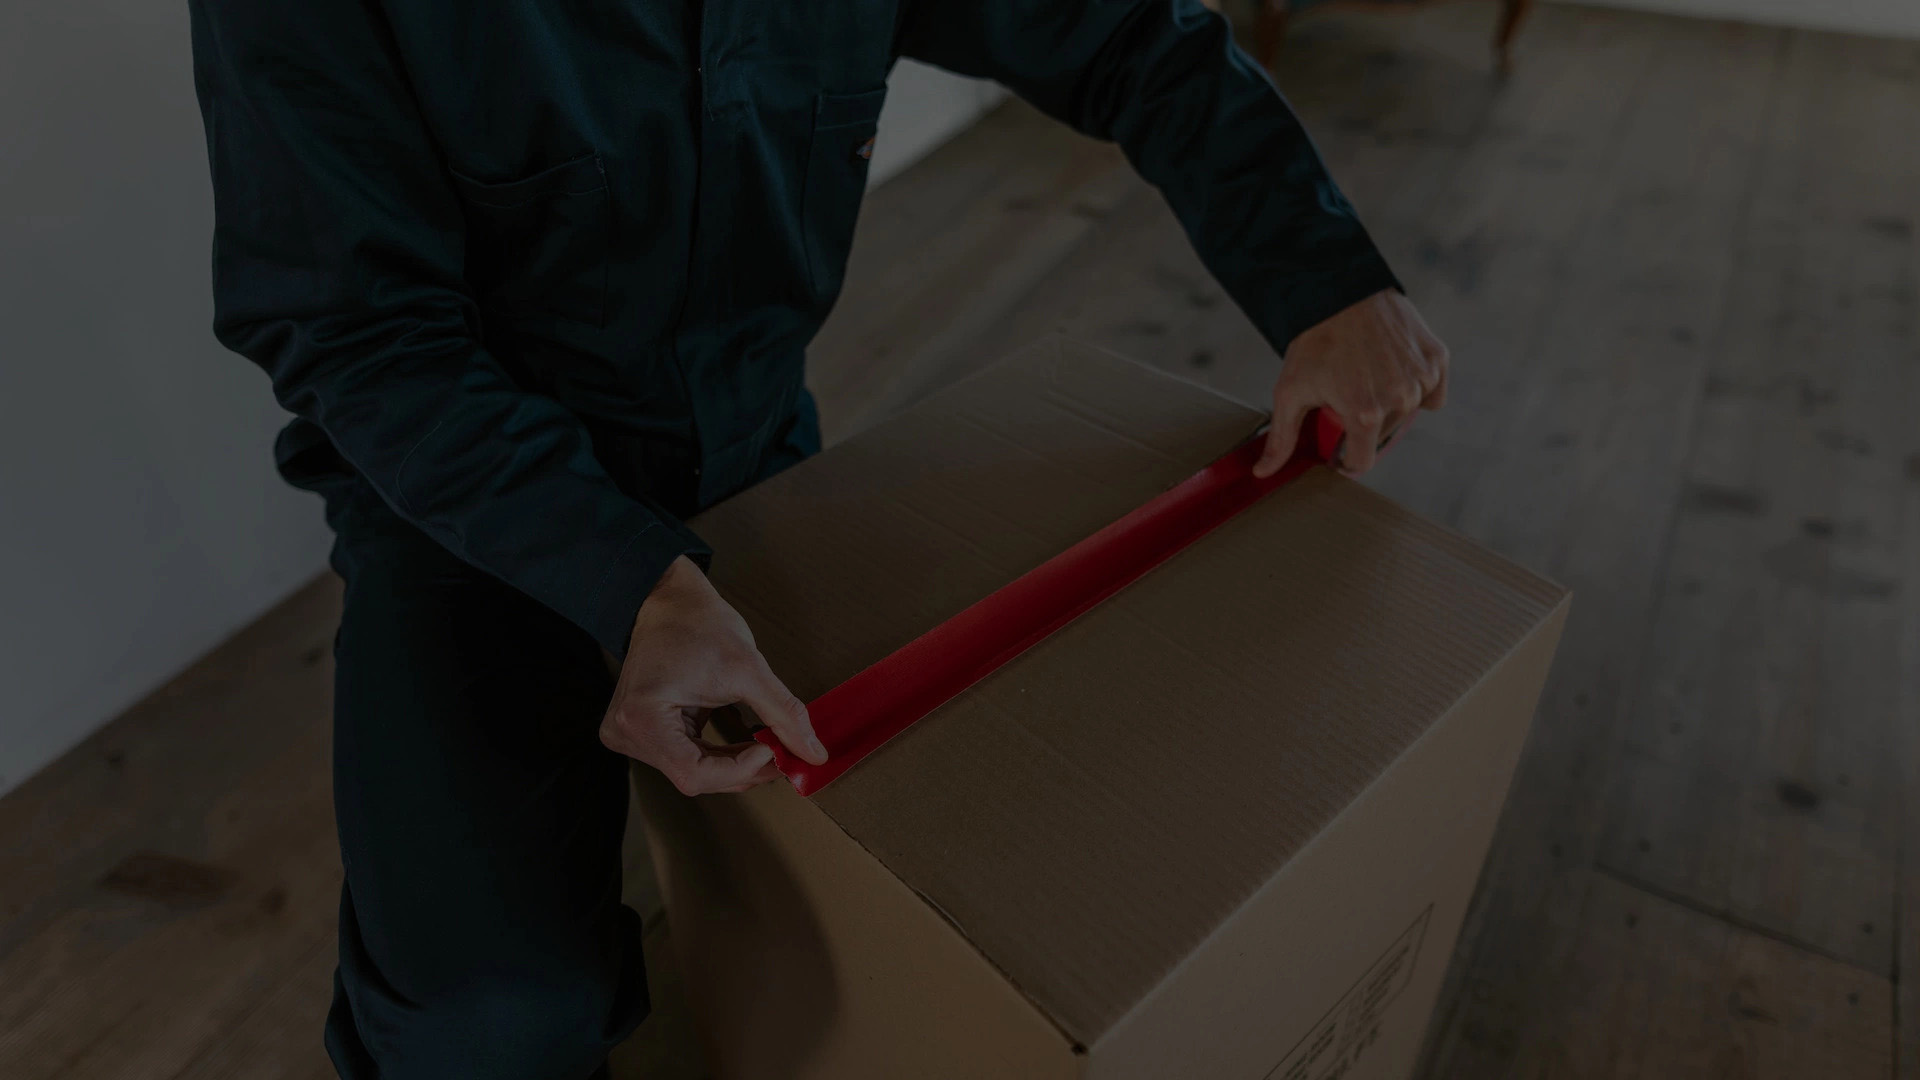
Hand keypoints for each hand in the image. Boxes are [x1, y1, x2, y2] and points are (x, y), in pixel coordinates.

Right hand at [600, 556, 827, 794]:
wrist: (671, 599)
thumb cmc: (698, 623)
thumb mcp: (748, 669)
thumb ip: (784, 715)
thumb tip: (813, 753)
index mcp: (642, 719)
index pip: (695, 774)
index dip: (741, 770)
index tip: (776, 753)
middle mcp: (627, 733)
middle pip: (695, 777)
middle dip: (744, 769)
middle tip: (784, 756)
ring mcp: (633, 735)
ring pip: (695, 771)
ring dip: (736, 764)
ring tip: (770, 747)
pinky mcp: (645, 732)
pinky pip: (689, 757)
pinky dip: (722, 756)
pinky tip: (748, 745)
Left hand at [1254, 289, 1448, 476]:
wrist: (1341, 291)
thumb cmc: (1315, 340)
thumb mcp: (1290, 390)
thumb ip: (1282, 437)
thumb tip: (1264, 473)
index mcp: (1365, 415)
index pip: (1362, 461)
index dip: (1345, 456)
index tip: (1338, 444)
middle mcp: (1400, 400)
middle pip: (1383, 436)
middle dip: (1364, 425)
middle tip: (1347, 397)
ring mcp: (1421, 379)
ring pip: (1408, 414)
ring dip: (1391, 406)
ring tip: (1368, 378)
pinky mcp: (1437, 359)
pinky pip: (1433, 393)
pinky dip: (1418, 389)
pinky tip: (1394, 372)